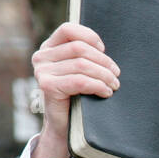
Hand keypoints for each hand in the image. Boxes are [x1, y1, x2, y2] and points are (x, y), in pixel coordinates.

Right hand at [30, 23, 120, 157]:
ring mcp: (42, 71)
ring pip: (81, 65)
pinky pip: (79, 81)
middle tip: (116, 75)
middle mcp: (41, 57)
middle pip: (79, 48)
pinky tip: (106, 92)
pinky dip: (97, 86)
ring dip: (103, 75)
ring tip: (114, 85)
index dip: (90, 36)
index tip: (104, 50)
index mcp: (48, 48)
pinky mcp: (48, 86)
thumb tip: (103, 48)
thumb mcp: (78, 71)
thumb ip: (83, 56)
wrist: (63, 127)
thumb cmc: (75, 98)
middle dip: (103, 61)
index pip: (68, 30)